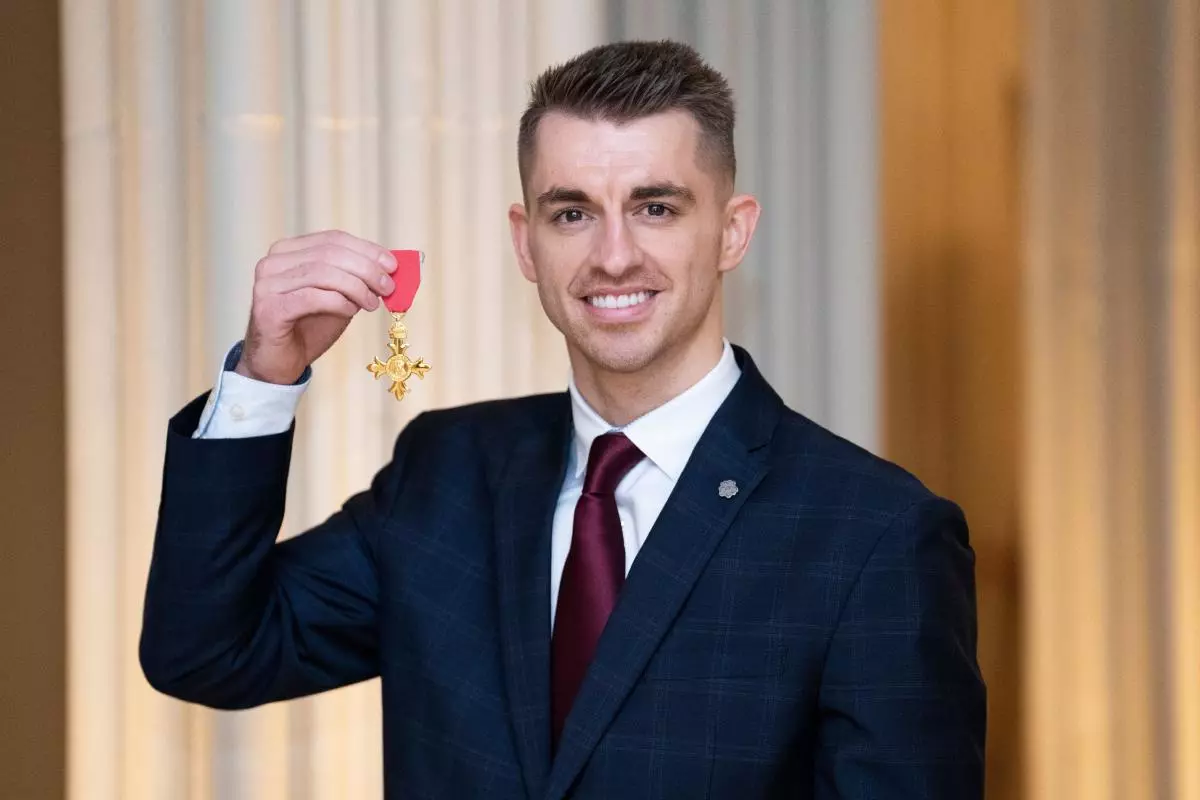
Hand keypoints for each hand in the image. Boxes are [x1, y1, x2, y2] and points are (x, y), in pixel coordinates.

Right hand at [235, 230, 397, 384]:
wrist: (279, 364)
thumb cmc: (308, 328)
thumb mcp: (338, 298)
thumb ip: (356, 280)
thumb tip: (388, 269)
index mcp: (288, 251)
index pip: (333, 239)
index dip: (367, 250)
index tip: (392, 265)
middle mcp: (273, 263)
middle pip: (330, 253)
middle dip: (366, 269)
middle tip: (388, 287)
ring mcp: (267, 284)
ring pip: (322, 273)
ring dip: (357, 287)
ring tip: (373, 303)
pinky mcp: (269, 308)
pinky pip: (313, 297)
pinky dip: (339, 302)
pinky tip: (351, 311)